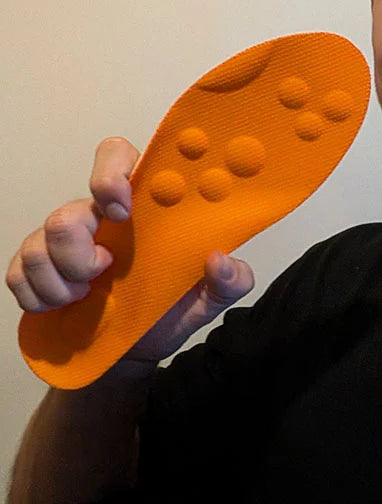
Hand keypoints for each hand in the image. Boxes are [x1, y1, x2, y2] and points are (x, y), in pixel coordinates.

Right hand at [6, 136, 254, 369]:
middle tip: (103, 267)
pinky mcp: (35, 267)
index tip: (123, 210)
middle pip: (69, 208)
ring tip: (89, 295)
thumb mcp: (209, 299)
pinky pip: (20, 270)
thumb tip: (221, 260)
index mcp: (141, 210)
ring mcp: (63, 241)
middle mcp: (99, 218)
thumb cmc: (168, 311)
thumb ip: (230, 280)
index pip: (117, 157)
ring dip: (64, 279)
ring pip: (43, 240)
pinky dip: (41, 295)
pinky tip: (66, 305)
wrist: (131, 353)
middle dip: (78, 243)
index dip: (111, 172)